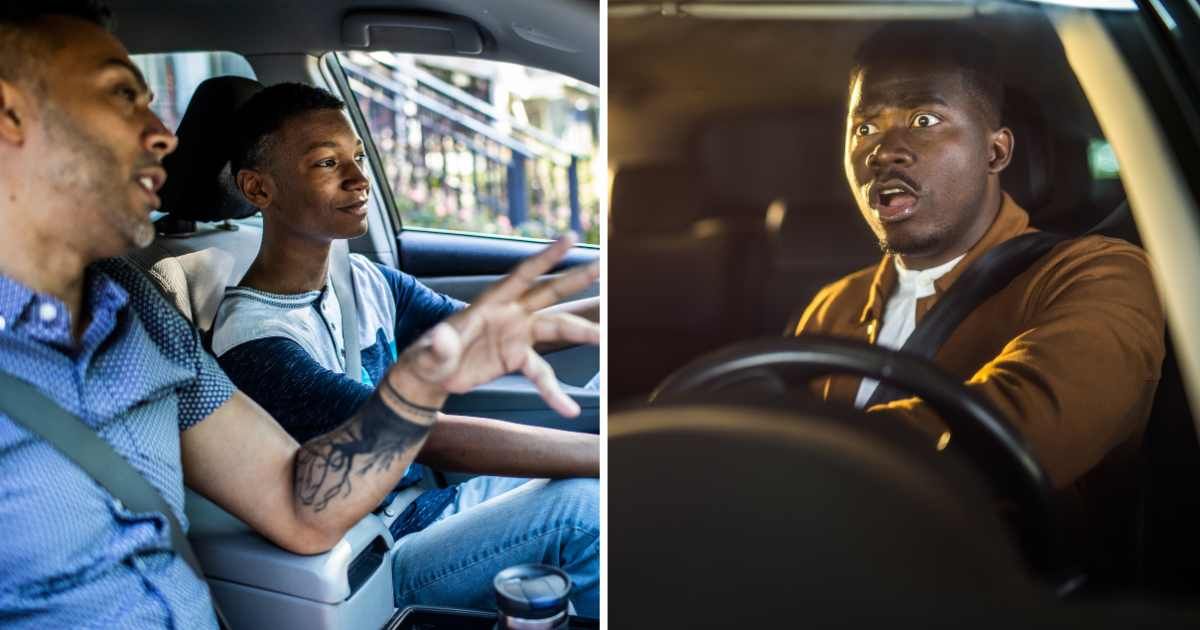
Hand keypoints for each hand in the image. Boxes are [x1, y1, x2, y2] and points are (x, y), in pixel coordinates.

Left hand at [391, 234, 600, 415]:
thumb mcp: (429, 353)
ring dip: (581, 332)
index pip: (523, 275)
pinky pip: (543, 374)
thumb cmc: (428, 357)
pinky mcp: (518, 358)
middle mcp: (511, 314)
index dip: (547, 257)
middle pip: (549, 293)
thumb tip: (442, 338)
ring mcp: (518, 335)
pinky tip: (568, 409)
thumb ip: (439, 346)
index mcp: (491, 302)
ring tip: (603, 337)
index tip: (570, 239)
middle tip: (601, 266)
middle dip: (576, 279)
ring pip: (557, 328)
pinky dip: (555, 392)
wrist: (432, 375)